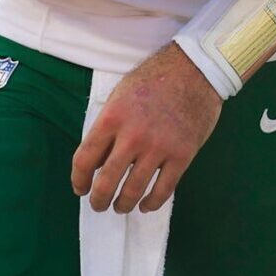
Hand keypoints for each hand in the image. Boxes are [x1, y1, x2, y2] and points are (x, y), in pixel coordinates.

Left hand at [71, 42, 221, 213]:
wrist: (196, 69)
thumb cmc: (155, 79)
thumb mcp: (121, 94)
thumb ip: (107, 127)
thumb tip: (98, 161)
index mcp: (112, 117)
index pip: (84, 159)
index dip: (78, 180)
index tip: (80, 188)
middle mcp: (133, 135)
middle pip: (106, 181)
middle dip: (98, 199)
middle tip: (99, 204)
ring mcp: (159, 147)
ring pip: (133, 190)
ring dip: (123, 204)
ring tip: (121, 206)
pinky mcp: (183, 155)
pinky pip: (163, 190)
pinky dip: (152, 203)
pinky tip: (146, 204)